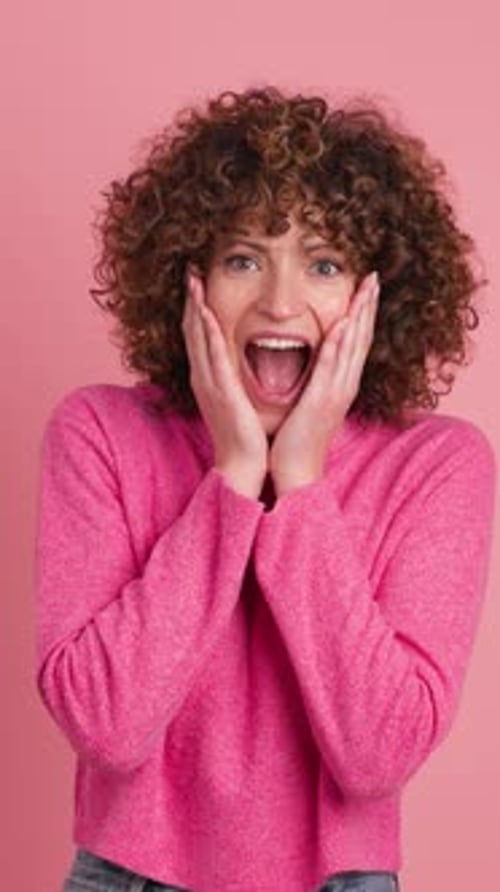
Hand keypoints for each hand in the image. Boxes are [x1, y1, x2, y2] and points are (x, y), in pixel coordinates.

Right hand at [182, 267, 268, 496]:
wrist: (243, 463)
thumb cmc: (243, 433)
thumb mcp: (235, 398)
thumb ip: (233, 378)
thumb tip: (238, 361)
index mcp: (208, 378)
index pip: (198, 336)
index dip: (195, 307)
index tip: (196, 282)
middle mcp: (203, 377)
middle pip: (192, 330)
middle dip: (190, 299)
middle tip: (189, 270)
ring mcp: (209, 383)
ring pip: (198, 337)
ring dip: (195, 307)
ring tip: (193, 280)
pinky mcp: (220, 391)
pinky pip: (212, 357)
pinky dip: (207, 333)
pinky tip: (205, 314)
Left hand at [269, 271, 379, 494]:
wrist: (296, 469)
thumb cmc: (298, 438)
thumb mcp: (311, 402)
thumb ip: (317, 380)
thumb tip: (317, 362)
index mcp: (341, 384)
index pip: (357, 341)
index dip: (364, 313)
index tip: (368, 286)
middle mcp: (344, 385)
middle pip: (361, 338)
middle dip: (368, 306)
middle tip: (375, 276)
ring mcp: (335, 392)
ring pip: (352, 347)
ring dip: (359, 316)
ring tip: (366, 289)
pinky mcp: (320, 400)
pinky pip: (330, 367)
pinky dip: (338, 345)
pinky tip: (343, 324)